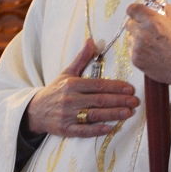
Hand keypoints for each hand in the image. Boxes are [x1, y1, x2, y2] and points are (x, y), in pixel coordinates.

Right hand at [25, 38, 139, 137]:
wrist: (36, 110)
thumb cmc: (56, 89)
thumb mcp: (67, 72)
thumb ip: (82, 58)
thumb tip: (92, 40)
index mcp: (72, 84)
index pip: (98, 85)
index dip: (115, 86)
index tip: (129, 88)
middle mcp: (70, 99)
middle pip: (98, 100)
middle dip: (118, 101)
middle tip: (134, 101)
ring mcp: (68, 115)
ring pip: (94, 115)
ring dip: (112, 114)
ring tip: (128, 113)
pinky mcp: (65, 129)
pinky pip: (83, 131)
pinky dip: (96, 130)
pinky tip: (109, 128)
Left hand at [125, 2, 170, 99]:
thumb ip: (164, 9)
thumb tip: (155, 4)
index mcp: (152, 21)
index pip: (132, 9)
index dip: (135, 10)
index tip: (137, 12)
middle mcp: (142, 33)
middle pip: (129, 23)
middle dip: (136, 24)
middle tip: (147, 29)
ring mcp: (137, 47)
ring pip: (129, 37)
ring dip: (136, 37)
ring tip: (150, 43)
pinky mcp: (135, 60)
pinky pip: (131, 49)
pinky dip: (137, 49)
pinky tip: (150, 52)